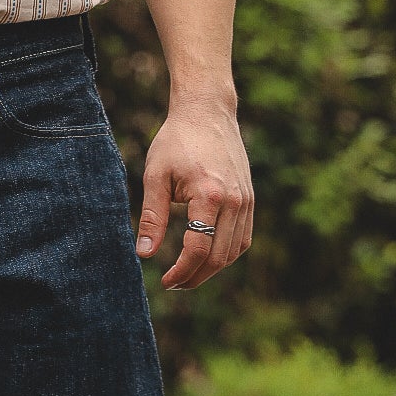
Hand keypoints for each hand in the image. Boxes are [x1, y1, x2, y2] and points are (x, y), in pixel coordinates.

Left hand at [135, 89, 253, 289]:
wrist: (207, 112)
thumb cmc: (176, 141)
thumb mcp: (155, 176)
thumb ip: (151, 217)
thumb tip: (144, 254)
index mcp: (210, 195)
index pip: (198, 249)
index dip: (181, 272)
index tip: (164, 282)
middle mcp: (235, 201)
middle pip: (219, 257)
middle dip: (195, 277)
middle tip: (173, 284)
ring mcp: (247, 201)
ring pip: (234, 252)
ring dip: (211, 269)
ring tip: (187, 274)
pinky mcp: (250, 199)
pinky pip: (242, 239)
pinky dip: (226, 254)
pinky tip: (206, 257)